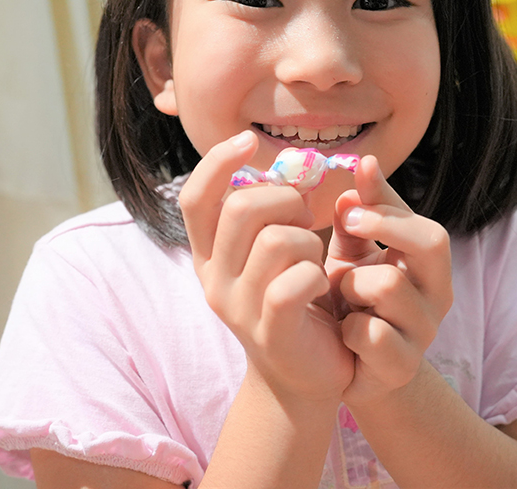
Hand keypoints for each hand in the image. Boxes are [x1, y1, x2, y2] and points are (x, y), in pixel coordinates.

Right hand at [179, 132, 353, 403]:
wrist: (305, 377)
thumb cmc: (296, 301)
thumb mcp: (276, 253)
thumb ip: (274, 213)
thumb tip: (292, 165)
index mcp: (210, 255)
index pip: (196, 197)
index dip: (217, 162)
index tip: (248, 140)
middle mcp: (214, 279)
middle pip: (241, 209)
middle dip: (286, 201)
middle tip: (305, 221)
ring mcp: (238, 308)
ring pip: (275, 240)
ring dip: (308, 240)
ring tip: (315, 260)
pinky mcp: (270, 331)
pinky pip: (295, 281)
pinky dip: (317, 274)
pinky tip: (321, 287)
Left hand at [324, 155, 452, 404]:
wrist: (350, 369)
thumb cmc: (355, 302)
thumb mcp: (354, 254)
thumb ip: (359, 215)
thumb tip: (363, 164)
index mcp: (429, 264)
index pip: (425, 222)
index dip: (387, 203)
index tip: (351, 196)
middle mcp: (438, 294)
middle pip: (434, 242)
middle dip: (386, 226)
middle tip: (348, 226)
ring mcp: (424, 333)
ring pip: (389, 285)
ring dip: (353, 286)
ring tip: (343, 297)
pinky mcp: (400, 367)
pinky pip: (372, 334)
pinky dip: (348, 329)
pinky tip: (343, 333)